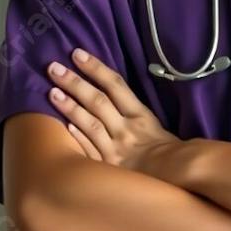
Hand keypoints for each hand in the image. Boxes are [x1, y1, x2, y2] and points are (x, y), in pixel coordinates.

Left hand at [46, 48, 179, 172]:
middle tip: (53, 68)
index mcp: (140, 114)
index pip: (115, 85)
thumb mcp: (154, 124)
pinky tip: (64, 125)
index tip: (77, 53)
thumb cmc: (168, 151)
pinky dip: (78, 137)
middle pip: (97, 101)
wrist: (179, 177)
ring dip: (70, 107)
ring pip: (90, 123)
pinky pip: (90, 150)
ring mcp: (115, 148)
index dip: (95, 68)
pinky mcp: (108, 167)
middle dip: (75, 83)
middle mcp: (125, 128)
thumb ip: (132, 112)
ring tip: (51, 92)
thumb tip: (107, 93)